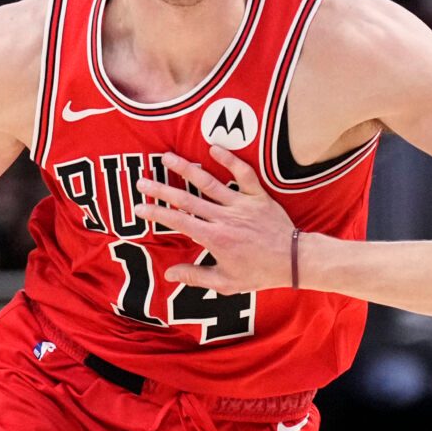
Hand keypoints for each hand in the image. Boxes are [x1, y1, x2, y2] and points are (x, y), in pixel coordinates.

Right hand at [142, 147, 293, 292]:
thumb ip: (196, 277)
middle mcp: (225, 218)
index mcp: (215, 238)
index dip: (157, 214)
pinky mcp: (258, 196)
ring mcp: (241, 204)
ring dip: (187, 169)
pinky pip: (243, 174)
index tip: (139, 207)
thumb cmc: (259, 273)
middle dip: (162, 189)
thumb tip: (169, 275)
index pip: (179, 222)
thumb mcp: (226, 283)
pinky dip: (230, 160)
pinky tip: (213, 147)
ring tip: (167, 157)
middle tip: (142, 181)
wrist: (292, 261)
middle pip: (187, 200)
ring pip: (209, 183)